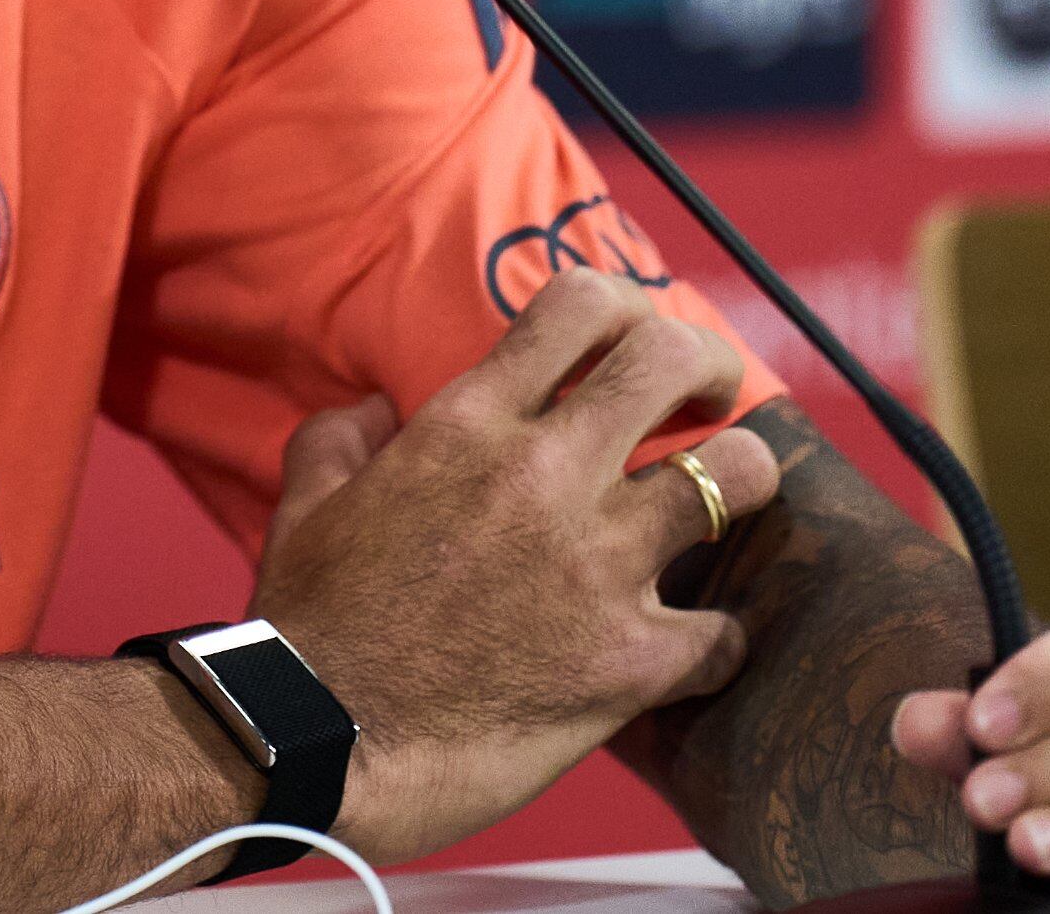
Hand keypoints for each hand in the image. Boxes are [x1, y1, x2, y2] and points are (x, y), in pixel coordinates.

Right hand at [253, 267, 780, 862]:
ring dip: (743, 484)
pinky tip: (691, 650)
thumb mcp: (306, 503)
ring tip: (728, 503)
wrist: (318, 744)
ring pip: (736, 478)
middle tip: (711, 397)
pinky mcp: (630, 662)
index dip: (626, 306)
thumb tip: (375, 410)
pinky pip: (724, 633)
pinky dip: (714, 642)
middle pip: (673, 361)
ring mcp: (597, 567)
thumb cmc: (307, 626)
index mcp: (466, 425)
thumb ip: (342, 437)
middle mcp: (542, 476)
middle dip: (709, 365)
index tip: (635, 339)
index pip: (579, 306)